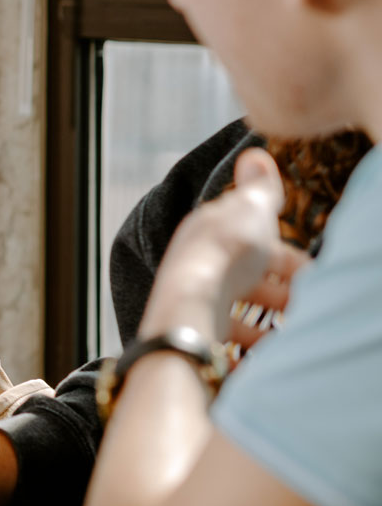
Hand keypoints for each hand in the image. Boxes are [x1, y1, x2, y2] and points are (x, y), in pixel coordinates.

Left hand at [141, 148, 286, 341]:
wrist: (190, 304)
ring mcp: (194, 296)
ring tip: (293, 332)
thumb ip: (259, 187)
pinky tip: (268, 351)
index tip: (314, 277)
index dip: (287, 259)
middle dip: (278, 292)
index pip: (253, 241)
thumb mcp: (250, 209)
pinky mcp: (193, 327)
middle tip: (305, 307)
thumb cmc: (225, 253)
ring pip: (237, 306)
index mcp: (208, 231)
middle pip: (245, 276)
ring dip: (266, 319)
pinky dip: (250, 344)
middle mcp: (196, 261)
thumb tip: (255, 154)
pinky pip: (226, 336)